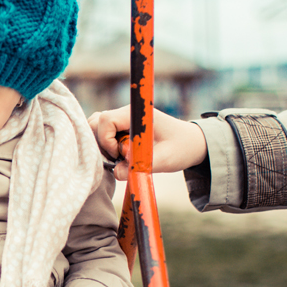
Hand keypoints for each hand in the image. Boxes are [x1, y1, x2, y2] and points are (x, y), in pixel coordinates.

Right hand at [87, 107, 207, 179]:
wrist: (191, 143)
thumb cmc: (181, 148)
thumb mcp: (164, 161)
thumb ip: (139, 167)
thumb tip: (116, 173)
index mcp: (136, 114)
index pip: (106, 120)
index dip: (107, 141)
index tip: (121, 155)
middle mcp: (126, 113)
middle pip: (96, 122)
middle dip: (101, 144)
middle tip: (118, 159)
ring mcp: (122, 120)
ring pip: (96, 127)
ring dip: (102, 146)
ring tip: (119, 158)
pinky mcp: (121, 128)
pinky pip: (102, 133)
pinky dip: (104, 146)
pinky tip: (118, 157)